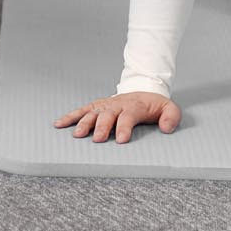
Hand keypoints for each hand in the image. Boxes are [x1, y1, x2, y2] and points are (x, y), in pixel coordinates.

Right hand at [54, 92, 179, 142]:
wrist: (144, 90)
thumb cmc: (155, 105)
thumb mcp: (169, 109)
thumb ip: (171, 117)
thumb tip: (166, 128)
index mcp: (134, 106)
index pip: (128, 116)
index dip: (124, 127)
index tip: (121, 140)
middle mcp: (117, 104)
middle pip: (107, 115)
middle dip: (102, 127)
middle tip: (98, 139)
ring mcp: (105, 105)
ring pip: (92, 112)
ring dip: (84, 123)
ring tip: (78, 135)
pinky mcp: (96, 106)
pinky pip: (82, 110)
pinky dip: (70, 116)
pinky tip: (60, 124)